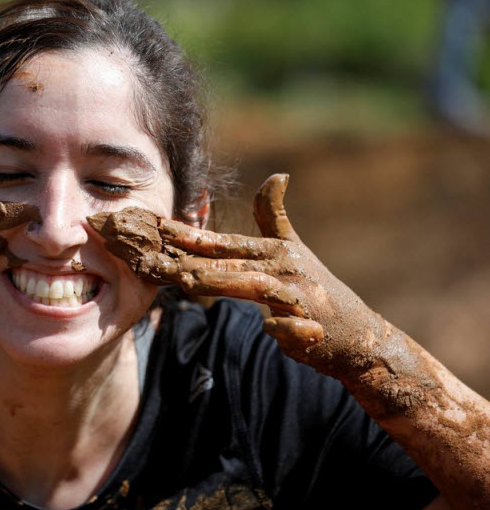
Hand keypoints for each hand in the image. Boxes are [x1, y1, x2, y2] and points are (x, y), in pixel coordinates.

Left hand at [88, 174, 385, 380]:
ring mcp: (299, 298)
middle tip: (152, 258)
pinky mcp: (313, 329)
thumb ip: (273, 216)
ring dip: (223, 284)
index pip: (221, 242)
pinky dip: (284, 329)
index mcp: (272, 251)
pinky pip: (293, 329)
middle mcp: (283, 269)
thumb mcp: (294, 249)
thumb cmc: (315, 288)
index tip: (155, 226)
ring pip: (256, 288)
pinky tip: (270, 329)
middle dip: (189, 258)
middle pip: (229, 262)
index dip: (189, 233)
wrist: (358, 334)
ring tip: (189, 282)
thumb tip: (276, 175)